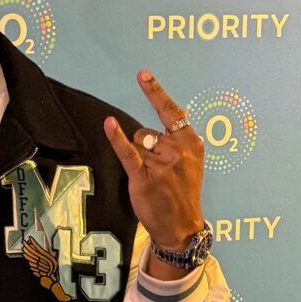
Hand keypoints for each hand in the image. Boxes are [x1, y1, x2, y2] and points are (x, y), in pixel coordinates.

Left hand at [103, 69, 203, 257]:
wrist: (182, 227)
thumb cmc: (183, 192)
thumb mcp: (192, 161)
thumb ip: (182, 136)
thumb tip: (180, 110)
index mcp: (191, 143)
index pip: (170, 112)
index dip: (155, 92)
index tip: (141, 74)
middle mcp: (177, 150)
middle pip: (146, 131)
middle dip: (146, 147)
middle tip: (158, 171)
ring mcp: (161, 164)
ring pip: (137, 143)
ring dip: (139, 157)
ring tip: (152, 178)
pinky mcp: (144, 177)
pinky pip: (127, 152)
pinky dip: (116, 138)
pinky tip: (108, 124)